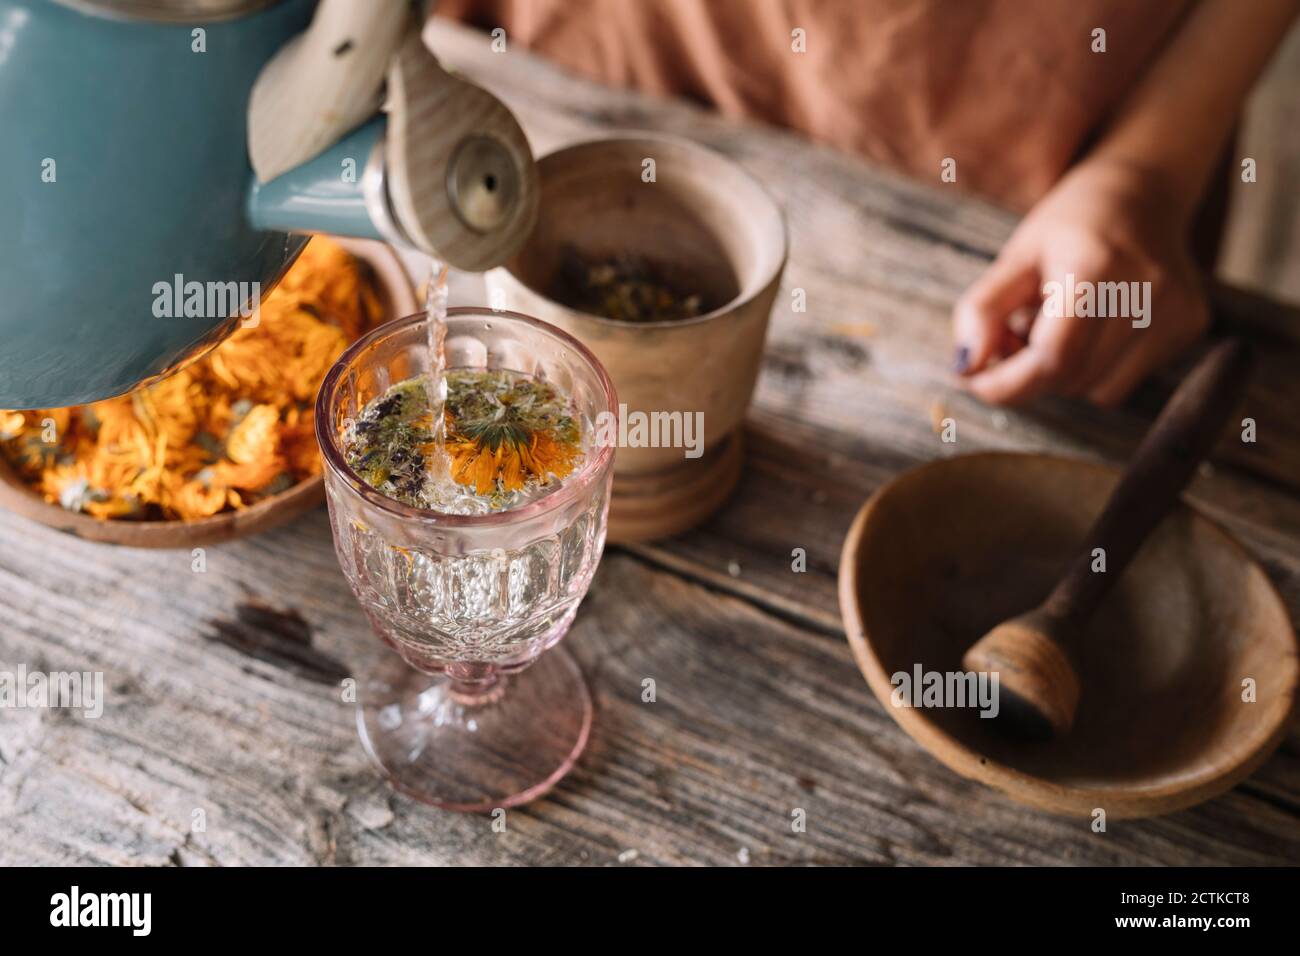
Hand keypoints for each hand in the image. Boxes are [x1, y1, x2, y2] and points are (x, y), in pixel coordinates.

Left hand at [951, 160, 1210, 406]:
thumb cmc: (1068, 226)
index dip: (1008, 382)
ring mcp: (1177, 312)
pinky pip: (1123, 382)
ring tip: (1054, 326)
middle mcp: (1148, 292)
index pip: (1053, 357)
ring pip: (1096, 390)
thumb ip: (982, 311)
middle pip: (1071, 377)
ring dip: (1061, 374)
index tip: (975, 382)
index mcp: (1099, 268)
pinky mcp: (1190, 326)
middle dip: (1028, 374)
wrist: (1141, 193)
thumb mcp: (1014, 258)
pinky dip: (1094, 369)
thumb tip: (965, 367)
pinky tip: (1090, 330)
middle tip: (1012, 337)